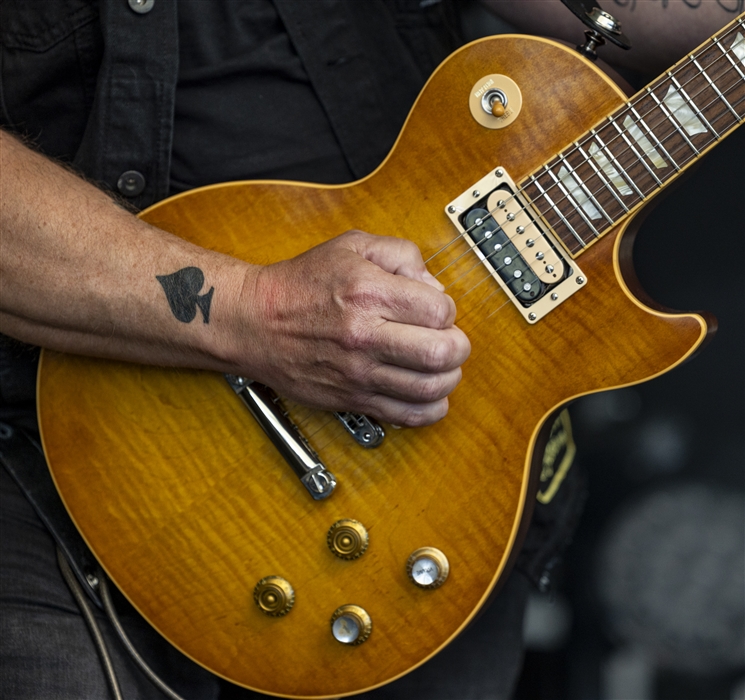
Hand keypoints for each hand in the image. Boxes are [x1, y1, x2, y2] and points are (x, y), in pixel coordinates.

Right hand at [233, 230, 470, 426]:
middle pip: (442, 353)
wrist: (254, 322)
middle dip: (457, 345)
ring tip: (439, 366)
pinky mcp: (351, 399)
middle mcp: (364, 336)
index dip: (447, 309)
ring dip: (448, 377)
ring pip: (430, 389)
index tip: (434, 310)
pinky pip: (406, 416)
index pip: (440, 310)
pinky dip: (430, 409)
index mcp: (368, 293)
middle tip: (448, 340)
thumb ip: (401, 254)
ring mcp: (358, 372)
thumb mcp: (351, 246)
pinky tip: (428, 394)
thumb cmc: (301, 284)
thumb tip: (435, 288)